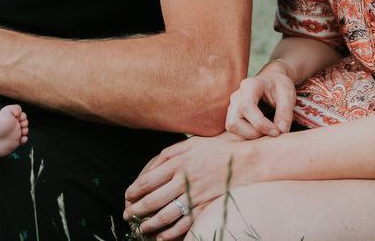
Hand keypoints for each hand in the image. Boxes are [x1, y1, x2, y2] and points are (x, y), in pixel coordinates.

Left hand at [123, 133, 254, 239]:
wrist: (247, 161)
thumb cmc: (220, 149)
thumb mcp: (192, 143)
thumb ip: (171, 152)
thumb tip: (152, 164)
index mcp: (178, 162)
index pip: (148, 180)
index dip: (134, 190)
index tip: (127, 196)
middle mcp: (183, 180)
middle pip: (153, 199)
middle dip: (136, 209)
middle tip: (127, 215)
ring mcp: (195, 196)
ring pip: (166, 214)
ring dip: (150, 223)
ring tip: (141, 228)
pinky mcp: (206, 208)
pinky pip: (185, 224)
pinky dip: (171, 233)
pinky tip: (162, 236)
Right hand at [225, 63, 295, 138]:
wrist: (272, 82)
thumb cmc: (279, 86)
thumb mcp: (288, 95)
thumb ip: (285, 112)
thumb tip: (281, 131)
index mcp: (250, 86)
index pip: (247, 107)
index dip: (260, 123)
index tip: (276, 132)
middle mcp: (237, 96)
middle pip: (234, 121)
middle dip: (253, 133)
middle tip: (271, 132)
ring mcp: (233, 106)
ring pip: (232, 127)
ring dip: (250, 135)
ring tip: (267, 131)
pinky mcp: (234, 114)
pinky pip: (236, 129)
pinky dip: (249, 134)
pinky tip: (262, 130)